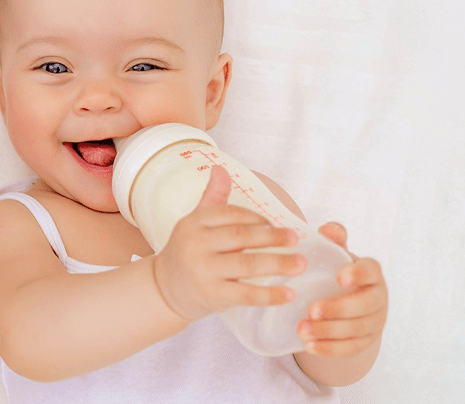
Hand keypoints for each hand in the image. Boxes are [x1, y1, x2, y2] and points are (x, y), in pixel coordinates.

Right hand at [152, 167, 305, 321]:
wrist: (164, 289)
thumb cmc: (187, 252)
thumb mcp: (194, 224)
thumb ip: (212, 199)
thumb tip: (220, 169)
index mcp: (192, 223)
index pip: (231, 214)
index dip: (257, 218)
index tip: (275, 224)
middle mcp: (195, 245)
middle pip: (242, 237)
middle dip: (273, 238)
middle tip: (295, 240)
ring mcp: (203, 271)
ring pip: (247, 264)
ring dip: (279, 263)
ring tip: (300, 264)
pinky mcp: (212, 295)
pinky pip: (246, 293)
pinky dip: (270, 295)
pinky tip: (289, 294)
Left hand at [297, 223, 386, 356]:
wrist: (345, 305)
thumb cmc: (335, 273)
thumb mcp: (334, 256)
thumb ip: (333, 241)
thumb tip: (328, 229)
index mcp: (371, 273)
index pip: (371, 270)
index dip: (358, 274)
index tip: (339, 277)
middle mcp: (378, 297)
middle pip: (366, 305)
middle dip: (339, 309)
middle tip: (311, 311)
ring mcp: (375, 321)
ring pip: (357, 329)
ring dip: (329, 331)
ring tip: (301, 330)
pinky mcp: (366, 341)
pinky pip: (351, 348)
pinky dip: (330, 348)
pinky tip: (309, 346)